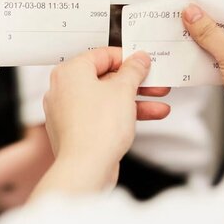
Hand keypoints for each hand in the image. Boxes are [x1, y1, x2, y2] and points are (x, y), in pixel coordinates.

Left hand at [38, 48, 169, 193]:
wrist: (85, 168)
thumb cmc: (97, 129)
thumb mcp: (124, 90)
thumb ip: (133, 70)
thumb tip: (138, 59)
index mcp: (69, 72)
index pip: (102, 55)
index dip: (127, 58)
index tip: (144, 63)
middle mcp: (63, 89)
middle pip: (105, 78)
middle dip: (136, 82)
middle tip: (155, 82)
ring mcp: (67, 111)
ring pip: (106, 98)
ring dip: (135, 100)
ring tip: (159, 102)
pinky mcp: (75, 130)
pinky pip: (101, 115)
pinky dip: (122, 114)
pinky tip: (148, 116)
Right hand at [182, 1, 223, 139]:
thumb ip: (210, 33)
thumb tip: (194, 14)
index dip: (207, 7)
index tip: (186, 8)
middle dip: (203, 28)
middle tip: (180, 27)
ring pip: (223, 43)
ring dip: (204, 45)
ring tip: (185, 45)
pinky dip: (209, 60)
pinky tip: (196, 62)